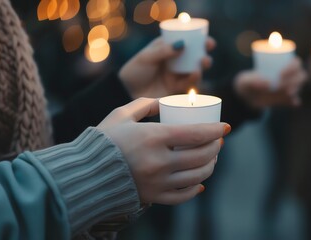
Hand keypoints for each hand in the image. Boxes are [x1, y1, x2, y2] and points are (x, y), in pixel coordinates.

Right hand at [97, 98, 230, 204]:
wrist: (85, 173)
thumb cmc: (103, 140)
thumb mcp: (121, 114)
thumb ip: (144, 104)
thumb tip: (165, 101)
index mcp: (152, 138)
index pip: (195, 134)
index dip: (215, 130)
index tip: (225, 127)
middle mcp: (159, 162)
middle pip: (200, 156)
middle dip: (216, 147)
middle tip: (218, 141)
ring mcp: (157, 182)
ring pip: (197, 176)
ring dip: (210, 166)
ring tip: (211, 158)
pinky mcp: (153, 197)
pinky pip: (182, 196)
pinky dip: (195, 189)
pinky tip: (199, 182)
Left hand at [119, 37, 215, 98]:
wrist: (126, 93)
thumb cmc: (134, 72)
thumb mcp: (145, 58)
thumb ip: (162, 51)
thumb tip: (182, 44)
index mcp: (166, 49)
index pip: (185, 42)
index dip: (198, 41)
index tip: (207, 40)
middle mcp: (174, 62)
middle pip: (193, 56)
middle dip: (204, 53)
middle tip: (207, 50)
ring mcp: (176, 76)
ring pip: (194, 70)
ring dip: (202, 65)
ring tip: (203, 62)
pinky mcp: (176, 90)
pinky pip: (189, 85)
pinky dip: (194, 79)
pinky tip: (195, 74)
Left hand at [234, 57, 306, 107]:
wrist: (246, 98)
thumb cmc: (247, 83)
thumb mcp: (244, 81)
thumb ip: (251, 81)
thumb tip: (268, 83)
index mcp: (282, 66)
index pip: (296, 63)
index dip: (293, 66)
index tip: (281, 73)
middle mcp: (289, 77)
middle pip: (301, 75)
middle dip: (295, 80)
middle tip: (281, 85)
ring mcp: (289, 89)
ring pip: (299, 87)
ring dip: (295, 89)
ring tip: (286, 92)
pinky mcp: (287, 100)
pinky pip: (295, 101)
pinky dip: (295, 102)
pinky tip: (293, 103)